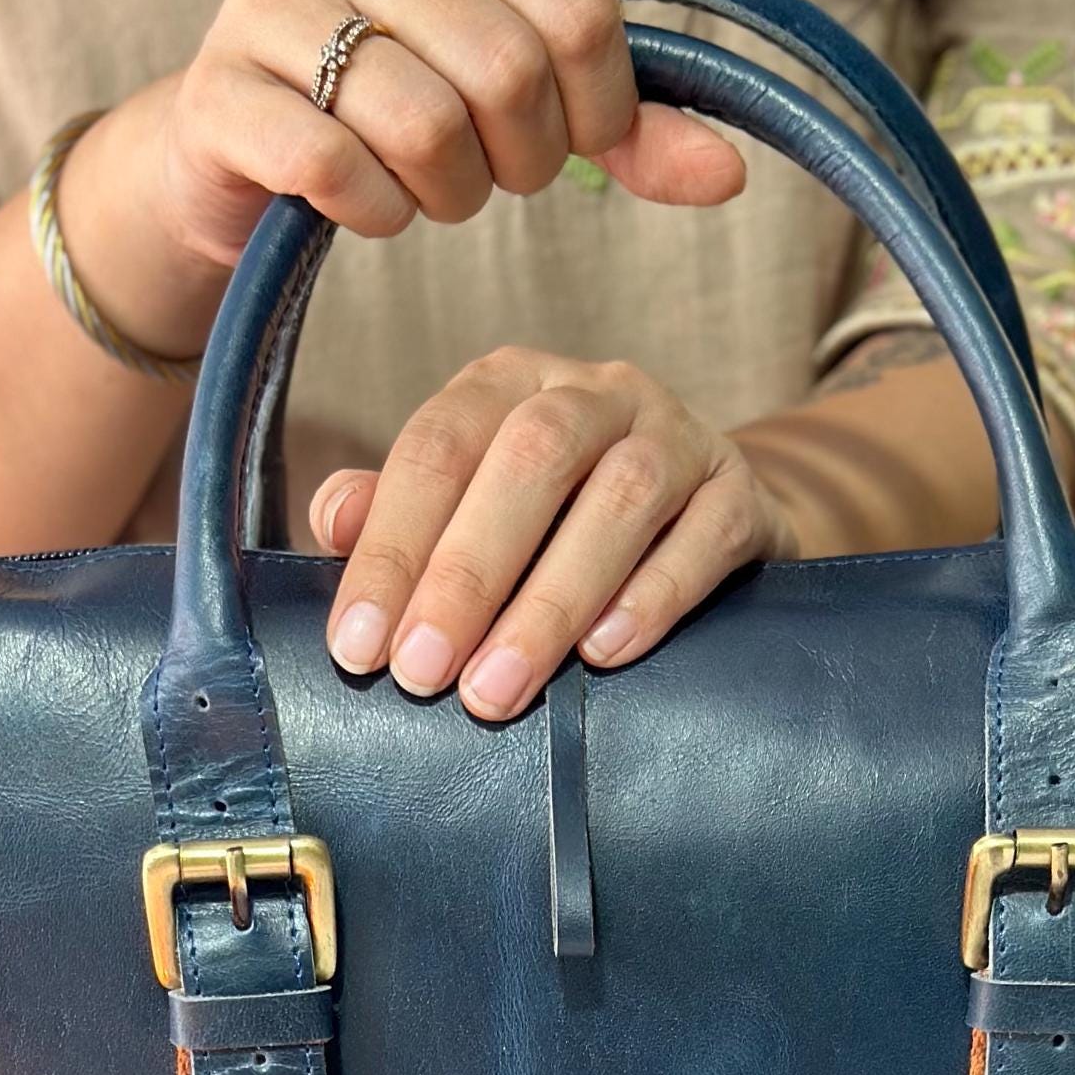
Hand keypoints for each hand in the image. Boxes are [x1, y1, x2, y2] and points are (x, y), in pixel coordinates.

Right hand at [156, 0, 742, 267]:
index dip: (601, 112)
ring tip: (424, 187)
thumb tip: (728, 177)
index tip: (575, 142)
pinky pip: (340, 172)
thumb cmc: (394, 105)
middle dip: (522, 160)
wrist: (236, 145)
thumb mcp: (516, 94)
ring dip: (448, 195)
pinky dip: (374, 213)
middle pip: (507, 72)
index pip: (577, 10)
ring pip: (426, 128)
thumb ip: (624, 126)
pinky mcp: (223, 88)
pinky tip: (362, 202)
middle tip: (491, 174)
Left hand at [311, 347, 800, 716]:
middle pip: (530, 457)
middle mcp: (595, 393)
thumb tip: (334, 518)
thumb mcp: (475, 508)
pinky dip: (652, 596)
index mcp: (510, 385)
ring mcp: (677, 437)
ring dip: (550, 600)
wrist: (711, 523)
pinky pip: (703, 536)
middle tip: (422, 674)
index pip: (439, 447)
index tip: (358, 647)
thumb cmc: (565, 525)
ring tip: (498, 690)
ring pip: (621, 495)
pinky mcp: (740, 494)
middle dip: (466, 573)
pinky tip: (605, 654)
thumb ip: (400, 511)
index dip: (392, 547)